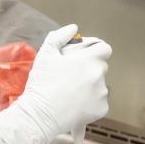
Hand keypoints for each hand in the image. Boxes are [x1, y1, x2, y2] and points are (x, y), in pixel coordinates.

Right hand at [0, 24, 111, 143]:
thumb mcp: (45, 54)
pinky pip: (99, 101)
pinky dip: (90, 102)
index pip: (104, 48)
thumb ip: (59, 36)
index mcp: (87, 60)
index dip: (95, 49)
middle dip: (88, 68)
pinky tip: (74, 103)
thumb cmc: (41, 84)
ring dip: (89, 86)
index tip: (85, 55)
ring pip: (99, 85)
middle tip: (70, 75)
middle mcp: (98, 75)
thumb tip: (73, 28)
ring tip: (69, 92)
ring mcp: (101, 93)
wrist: (40, 115)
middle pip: (100, 67)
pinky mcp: (101, 109)